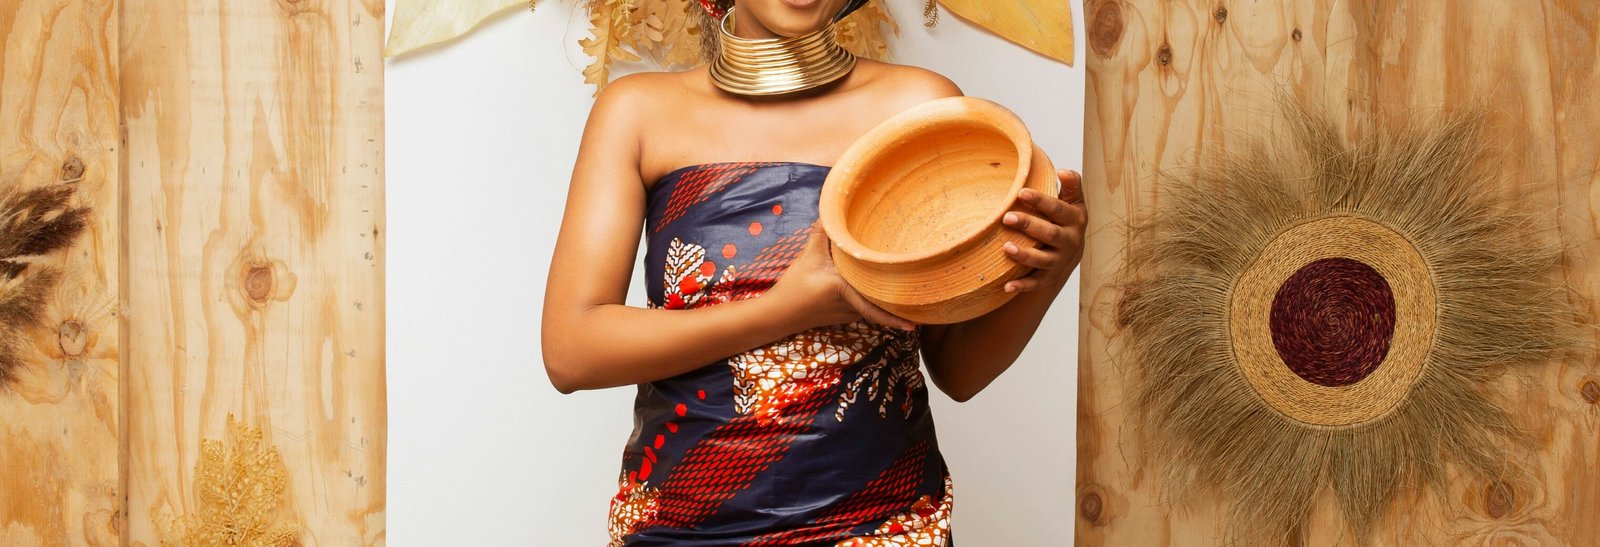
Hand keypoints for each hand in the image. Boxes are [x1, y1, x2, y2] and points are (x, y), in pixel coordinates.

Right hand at [767, 222, 917, 330]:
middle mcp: (852, 306)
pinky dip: (876, 296)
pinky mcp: (848, 313)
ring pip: (875, 303)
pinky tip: (885, 285)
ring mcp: (851, 313)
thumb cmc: (794, 287)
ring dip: (889, 297)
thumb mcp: (807, 256)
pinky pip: (868, 304)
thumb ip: (821, 233)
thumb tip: (831, 210)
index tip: (914, 326)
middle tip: (925, 295)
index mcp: (844, 290)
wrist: (780, 313)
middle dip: (901, 301)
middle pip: (881, 301)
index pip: (874, 308)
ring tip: (911, 286)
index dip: (895, 318)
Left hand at [1000, 169, 1086, 292]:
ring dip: (1025, 255)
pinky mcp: (1049, 278)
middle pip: (1050, 234)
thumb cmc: (1066, 220)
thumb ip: (1071, 185)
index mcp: (1074, 220)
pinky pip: (1035, 283)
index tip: (1021, 192)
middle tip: (1006, 217)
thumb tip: (1063, 171)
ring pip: (1043, 260)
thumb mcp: (1073, 202)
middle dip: (1029, 225)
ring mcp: (1059, 262)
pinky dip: (1022, 286)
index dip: (1041, 201)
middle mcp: (1070, 242)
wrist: (1071, 254)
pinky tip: (1006, 286)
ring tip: (1006, 247)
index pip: (1058, 209)